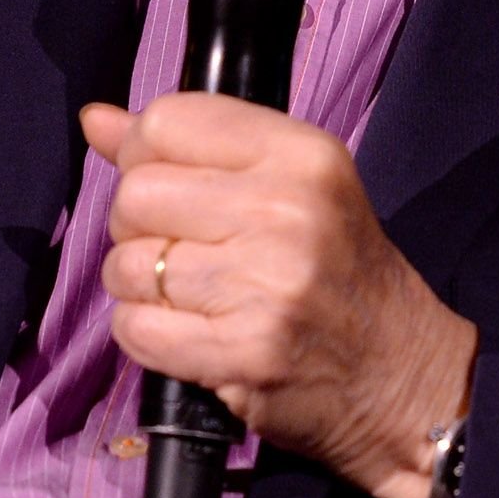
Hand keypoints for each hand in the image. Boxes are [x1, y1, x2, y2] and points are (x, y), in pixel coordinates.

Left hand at [84, 93, 476, 497]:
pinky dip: (144, 335)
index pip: (167, 122)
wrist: (402, 377)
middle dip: (137, 228)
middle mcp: (287, 210)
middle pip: (137, 195)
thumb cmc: (339, 274)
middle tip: (178, 250)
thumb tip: (95, 120)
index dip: (143, 155)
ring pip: (128, 265)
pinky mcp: (245, 351)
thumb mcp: (289, 188)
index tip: (167, 187)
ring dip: (139, 288)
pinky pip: (136, 329)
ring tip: (188, 297)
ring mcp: (267, 284)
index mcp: (302, 155)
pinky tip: (185, 335)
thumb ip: (192, 147)